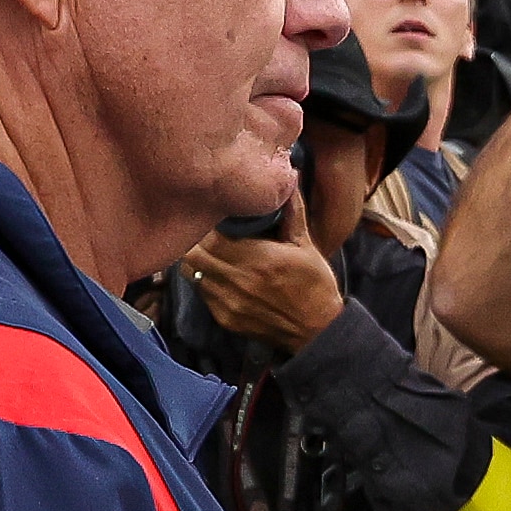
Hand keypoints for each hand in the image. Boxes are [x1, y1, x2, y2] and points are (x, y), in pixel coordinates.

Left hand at [188, 221, 345, 351]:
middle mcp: (239, 282)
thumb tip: (288, 180)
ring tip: (213, 255)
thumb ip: (292, 212)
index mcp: (259, 259)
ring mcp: (229, 303)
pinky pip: (202, 293)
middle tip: (210, 235)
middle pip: (194, 255)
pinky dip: (206, 281)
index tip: (219, 221)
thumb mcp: (306, 245)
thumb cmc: (314, 285)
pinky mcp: (226, 319)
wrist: (318, 331)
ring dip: (198, 261)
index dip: (210, 226)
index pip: (211, 237)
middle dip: (198, 241)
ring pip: (192, 274)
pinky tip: (222, 276)